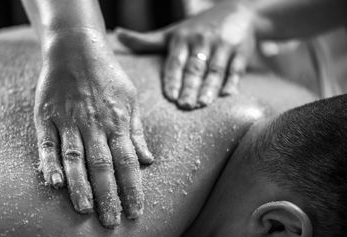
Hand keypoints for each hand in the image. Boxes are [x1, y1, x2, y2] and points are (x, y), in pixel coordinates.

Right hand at [34, 31, 152, 227]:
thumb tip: (149, 160)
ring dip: (80, 185)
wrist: (76, 49)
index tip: (135, 212)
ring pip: (75, 157)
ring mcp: (69, 120)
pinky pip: (47, 143)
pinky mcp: (46, 116)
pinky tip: (54, 183)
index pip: (128, 162)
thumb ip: (137, 131)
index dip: (132, 188)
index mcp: (118, 121)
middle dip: (108, 195)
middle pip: (103, 165)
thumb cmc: (108, 76)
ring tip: (85, 210)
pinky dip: (49, 163)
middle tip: (110, 222)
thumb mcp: (131, 99)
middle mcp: (95, 124)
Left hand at [117, 1, 255, 108]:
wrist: (237, 11)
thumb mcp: (173, 32)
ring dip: (209, 87)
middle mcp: (202, 41)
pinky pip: (236, 68)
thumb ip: (148, 40)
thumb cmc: (197, 28)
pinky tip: (227, 94)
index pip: (175, 62)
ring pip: (215, 69)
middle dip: (189, 87)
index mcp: (183, 39)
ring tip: (203, 103)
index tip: (170, 96)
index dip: (173, 79)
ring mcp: (223, 46)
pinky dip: (232, 81)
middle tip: (184, 105)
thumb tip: (118, 34)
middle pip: (194, 68)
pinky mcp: (241, 51)